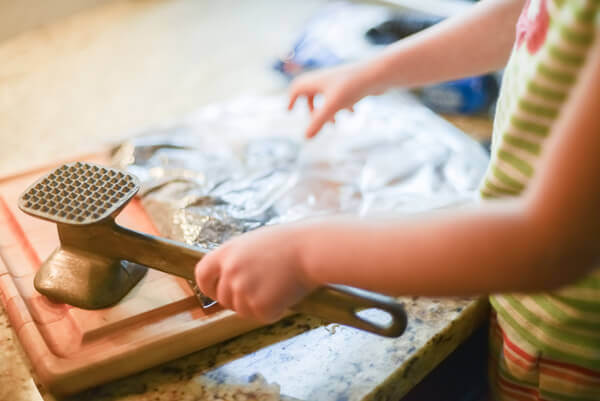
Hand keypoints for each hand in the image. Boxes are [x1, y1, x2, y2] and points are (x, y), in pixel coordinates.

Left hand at [194, 225, 317, 322]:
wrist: (311, 249)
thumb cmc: (289, 243)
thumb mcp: (253, 244)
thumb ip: (236, 260)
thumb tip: (228, 279)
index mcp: (226, 253)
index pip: (201, 275)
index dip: (208, 286)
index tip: (216, 291)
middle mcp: (230, 272)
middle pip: (223, 298)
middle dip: (238, 299)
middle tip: (261, 290)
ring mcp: (243, 290)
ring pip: (242, 311)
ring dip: (257, 305)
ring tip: (278, 286)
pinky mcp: (260, 306)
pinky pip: (263, 316)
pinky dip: (275, 310)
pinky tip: (286, 293)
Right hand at [288, 62, 376, 137]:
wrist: (379, 73)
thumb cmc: (353, 86)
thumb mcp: (333, 106)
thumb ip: (318, 122)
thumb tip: (305, 138)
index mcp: (317, 81)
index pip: (297, 87)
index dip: (292, 99)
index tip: (289, 112)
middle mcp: (327, 79)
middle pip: (311, 93)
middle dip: (312, 109)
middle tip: (315, 122)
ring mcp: (340, 81)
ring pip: (327, 97)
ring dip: (328, 112)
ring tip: (335, 125)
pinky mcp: (352, 85)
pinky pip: (342, 96)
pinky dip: (343, 107)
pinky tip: (353, 114)